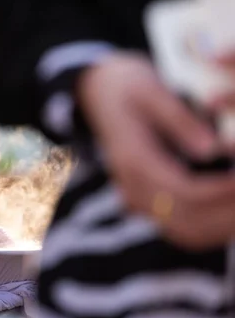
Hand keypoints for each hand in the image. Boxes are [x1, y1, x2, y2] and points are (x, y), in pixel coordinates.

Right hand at [77, 51, 234, 249]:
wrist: (96, 93)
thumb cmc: (126, 87)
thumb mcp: (151, 90)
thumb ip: (179, 120)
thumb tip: (211, 148)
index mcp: (134, 159)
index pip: (186, 192)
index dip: (224, 191)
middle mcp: (132, 186)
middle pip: (187, 220)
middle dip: (228, 214)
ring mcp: (136, 197)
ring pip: (184, 231)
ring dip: (222, 226)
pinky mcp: (145, 200)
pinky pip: (180, 226)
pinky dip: (210, 225)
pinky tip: (231, 209)